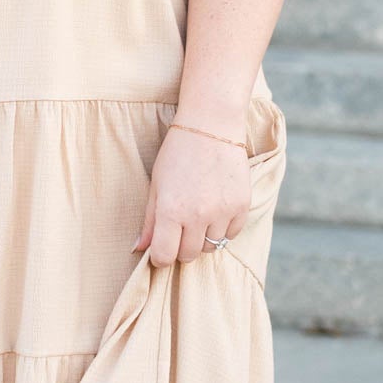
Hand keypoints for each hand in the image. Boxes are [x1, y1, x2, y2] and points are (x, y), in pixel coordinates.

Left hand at [132, 123, 250, 267]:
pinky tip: (216, 209)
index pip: (165, 256)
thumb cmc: (177, 153)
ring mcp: (222, 212)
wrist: (211, 126)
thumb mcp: (157, 185)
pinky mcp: (242, 206)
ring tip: (199, 214)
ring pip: (212, 246)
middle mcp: (197, 215)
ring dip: (203, 237)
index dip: (161, 257)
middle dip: (181, 247)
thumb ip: (149, 221)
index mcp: (171, 210)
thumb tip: (140, 250)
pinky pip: (232, 234)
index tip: (161, 249)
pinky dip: (223, 228)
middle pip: (189, 255)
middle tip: (180, 229)